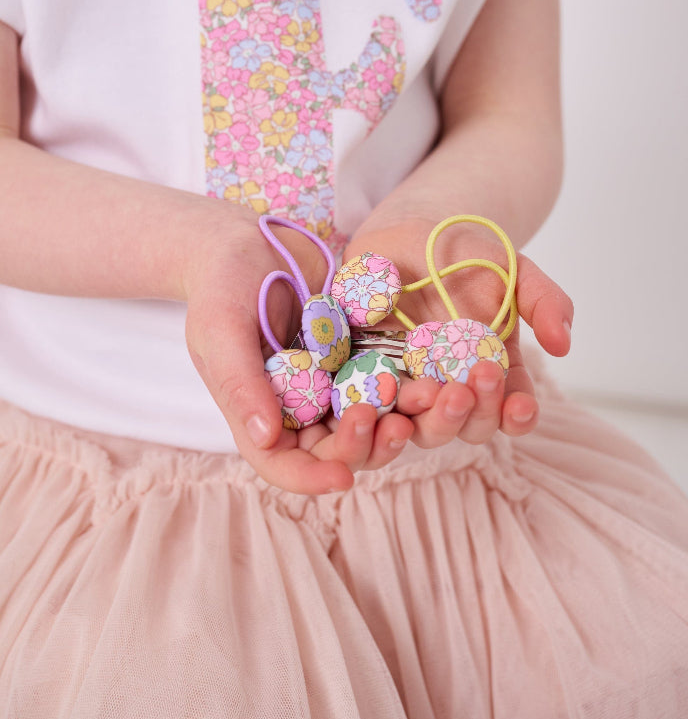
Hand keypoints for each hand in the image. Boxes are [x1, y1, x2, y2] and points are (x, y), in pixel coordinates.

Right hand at [182, 206, 412, 493]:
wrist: (253, 239)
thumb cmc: (221, 283)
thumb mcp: (220, 328)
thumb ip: (240, 382)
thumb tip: (265, 437)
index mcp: (259, 413)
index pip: (282, 464)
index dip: (311, 479)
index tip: (343, 477)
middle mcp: (300, 407)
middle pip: (338, 449)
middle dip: (369, 445)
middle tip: (396, 425)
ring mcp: (334, 382)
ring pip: (374, 420)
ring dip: (403, 418)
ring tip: (427, 396)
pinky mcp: (362, 355)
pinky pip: (391, 378)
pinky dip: (413, 382)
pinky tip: (436, 374)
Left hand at [342, 215, 572, 448]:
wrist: (408, 231)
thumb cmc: (466, 255)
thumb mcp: (513, 270)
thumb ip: (543, 301)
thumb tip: (563, 344)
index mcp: (493, 369)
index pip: (512, 408)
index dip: (518, 414)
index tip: (520, 405)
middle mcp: (454, 386)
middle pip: (470, 426)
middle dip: (476, 413)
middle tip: (473, 381)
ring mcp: (411, 385)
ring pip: (422, 426)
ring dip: (432, 418)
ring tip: (430, 392)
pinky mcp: (369, 376)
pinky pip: (373, 406)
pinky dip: (380, 411)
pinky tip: (383, 399)